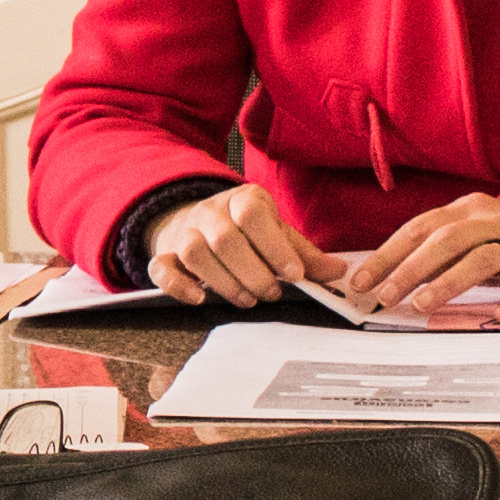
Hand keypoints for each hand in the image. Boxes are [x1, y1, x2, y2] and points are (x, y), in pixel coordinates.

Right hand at [148, 180, 329, 308]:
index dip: (274, 246)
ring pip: (195, 253)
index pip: (253, 216)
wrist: (200, 220)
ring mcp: (185, 233)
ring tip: (247, 299)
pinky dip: (178, 286)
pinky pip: (161, 268)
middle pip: (225, 239)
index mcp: (243, 200)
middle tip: (272, 293)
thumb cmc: (248, 232)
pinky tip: (200, 298)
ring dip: (224, 282)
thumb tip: (338, 272)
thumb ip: (304, 254)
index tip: (294, 274)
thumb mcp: (278, 234)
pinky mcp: (166, 254)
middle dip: (252, 272)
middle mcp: (210, 212)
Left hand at [333, 193, 499, 318]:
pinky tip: (497, 317)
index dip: (387, 255)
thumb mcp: (475, 232)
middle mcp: (491, 223)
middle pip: (445, 240)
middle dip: (409, 268)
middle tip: (383, 296)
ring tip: (420, 305)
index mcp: (467, 211)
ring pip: (480, 259)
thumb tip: (391, 276)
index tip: (361, 280)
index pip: (419, 229)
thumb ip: (438, 249)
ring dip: (447, 282)